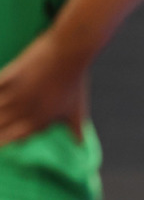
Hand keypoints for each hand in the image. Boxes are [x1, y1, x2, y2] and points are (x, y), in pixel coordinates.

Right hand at [0, 30, 87, 144]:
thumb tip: (80, 145)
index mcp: (40, 121)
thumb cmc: (74, 83)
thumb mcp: (77, 110)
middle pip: (1, 126)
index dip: (3, 143)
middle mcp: (26, 111)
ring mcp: (17, 93)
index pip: (15, 138)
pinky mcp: (10, 75)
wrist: (68, 54)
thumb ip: (76, 130)